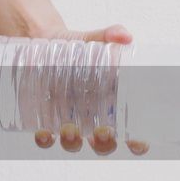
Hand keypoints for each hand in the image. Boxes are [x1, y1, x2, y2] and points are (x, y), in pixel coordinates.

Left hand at [26, 22, 149, 155]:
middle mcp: (92, 118)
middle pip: (104, 144)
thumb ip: (108, 37)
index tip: (137, 142)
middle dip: (105, 144)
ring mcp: (68, 121)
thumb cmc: (75, 49)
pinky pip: (47, 139)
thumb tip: (124, 35)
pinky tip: (44, 133)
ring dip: (73, 142)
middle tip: (103, 133)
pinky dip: (46, 140)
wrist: (41, 44)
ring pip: (74, 143)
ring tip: (70, 130)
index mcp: (111, 103)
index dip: (137, 143)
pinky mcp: (44, 120)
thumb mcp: (92, 40)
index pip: (131, 131)